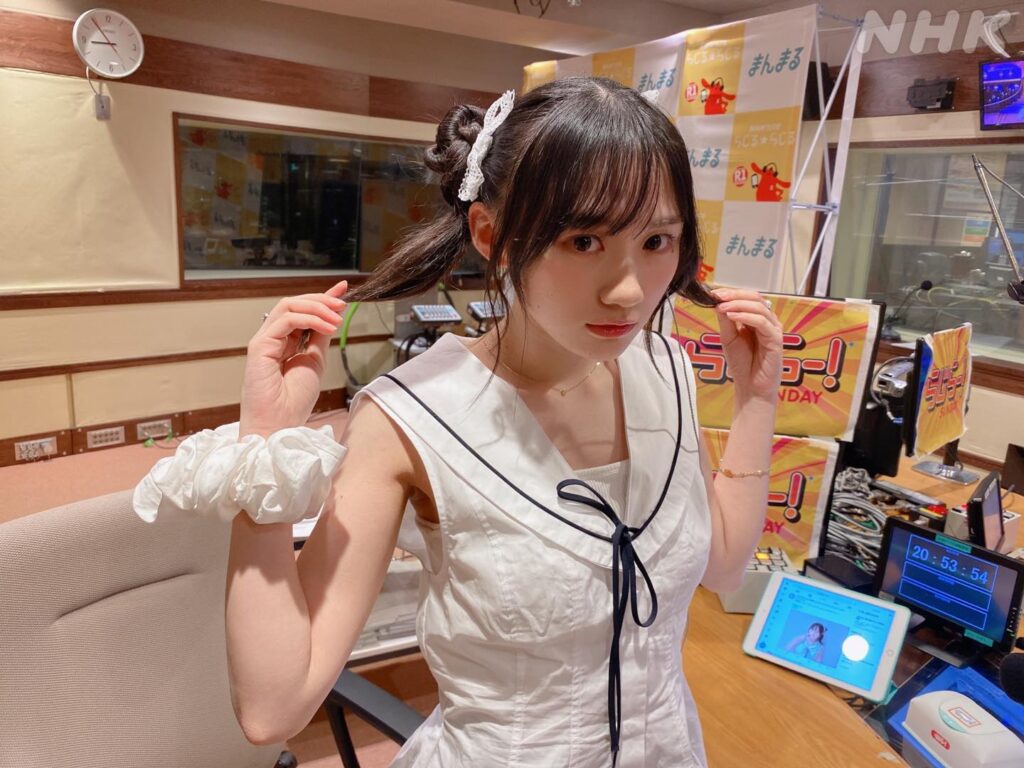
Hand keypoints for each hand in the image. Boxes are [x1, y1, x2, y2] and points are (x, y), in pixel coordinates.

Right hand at [240, 280, 348, 435]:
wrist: (279, 426)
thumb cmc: (293, 402)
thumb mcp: (315, 361)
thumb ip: (320, 338)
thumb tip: (332, 317)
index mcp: (284, 343)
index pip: (302, 312)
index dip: (322, 299)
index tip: (343, 290)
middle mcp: (272, 339)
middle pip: (294, 304)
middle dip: (321, 300)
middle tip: (342, 303)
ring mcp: (264, 341)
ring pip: (288, 307)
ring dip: (317, 307)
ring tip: (337, 316)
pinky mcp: (259, 346)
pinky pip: (285, 321)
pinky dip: (310, 319)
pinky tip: (327, 326)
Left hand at [711, 287, 782, 406]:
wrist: (750, 387)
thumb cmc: (742, 364)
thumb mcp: (729, 338)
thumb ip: (726, 321)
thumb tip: (718, 301)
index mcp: (757, 319)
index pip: (748, 298)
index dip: (731, 293)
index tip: (713, 293)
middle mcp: (768, 322)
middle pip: (755, 298)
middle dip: (735, 295)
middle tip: (717, 296)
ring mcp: (774, 330)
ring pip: (759, 307)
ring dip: (738, 305)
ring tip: (722, 307)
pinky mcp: (777, 340)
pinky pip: (762, 322)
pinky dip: (746, 317)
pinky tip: (731, 317)